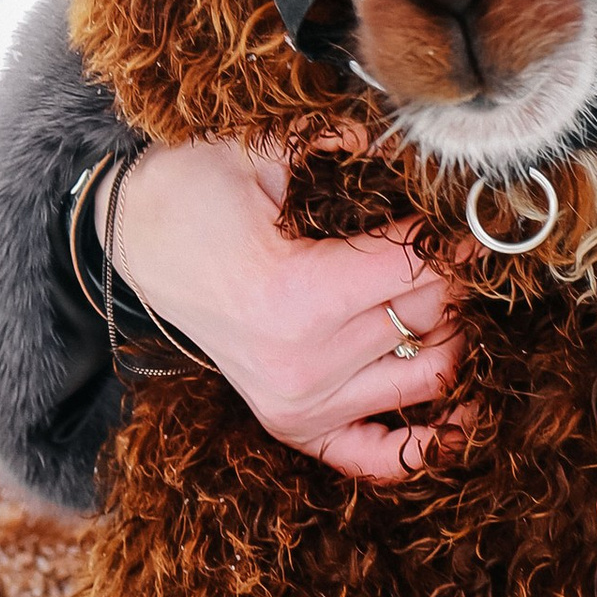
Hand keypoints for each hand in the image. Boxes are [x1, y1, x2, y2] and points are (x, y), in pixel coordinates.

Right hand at [101, 139, 460, 483]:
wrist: (133, 239)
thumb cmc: (194, 192)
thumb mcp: (262, 154)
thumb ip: (341, 145)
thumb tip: (406, 141)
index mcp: (297, 298)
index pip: (417, 271)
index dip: (449, 238)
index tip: (460, 217)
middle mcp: (302, 365)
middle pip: (429, 316)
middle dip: (452, 276)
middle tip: (456, 247)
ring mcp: (297, 404)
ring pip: (427, 373)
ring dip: (451, 334)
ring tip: (445, 296)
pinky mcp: (291, 423)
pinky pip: (378, 456)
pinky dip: (425, 441)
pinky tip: (462, 412)